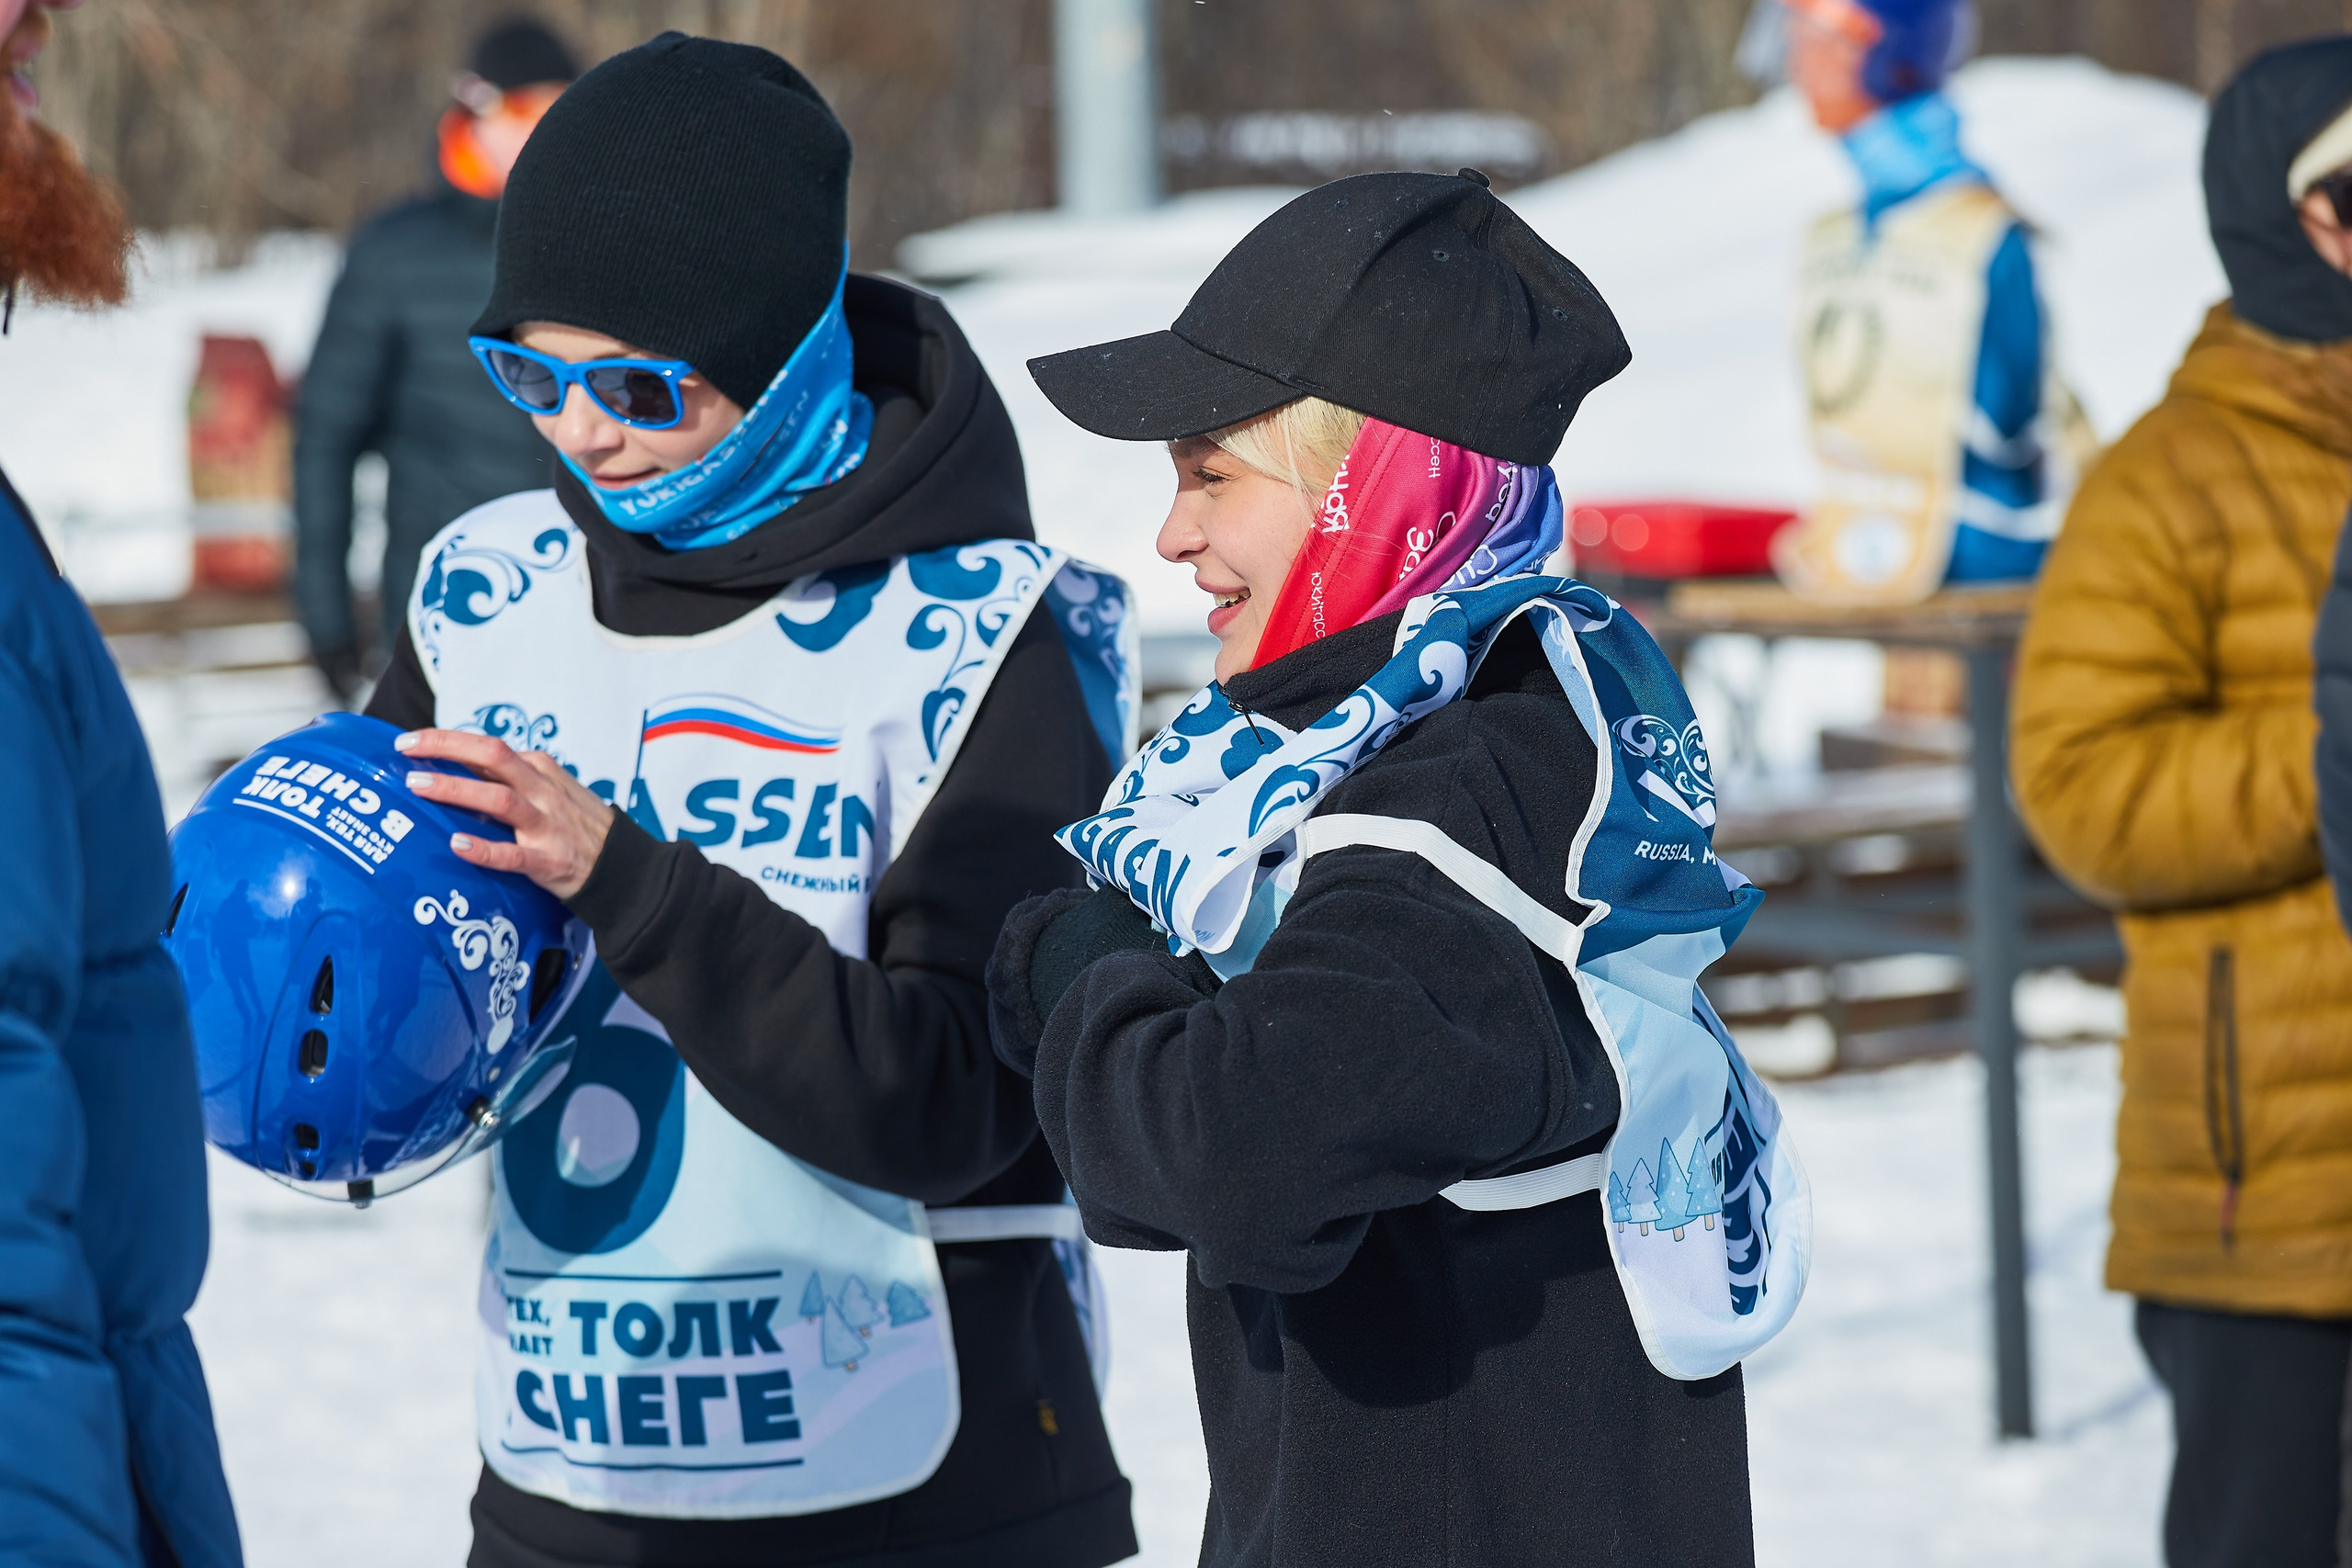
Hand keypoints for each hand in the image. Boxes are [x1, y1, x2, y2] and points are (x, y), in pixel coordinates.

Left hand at [393, 728, 614, 899]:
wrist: (623, 865)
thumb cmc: (578, 825)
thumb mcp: (551, 789)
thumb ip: (511, 779)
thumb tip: (458, 768)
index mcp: (540, 770)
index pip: (489, 746)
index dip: (448, 740)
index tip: (410, 740)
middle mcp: (543, 791)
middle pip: (494, 758)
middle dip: (448, 749)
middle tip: (407, 751)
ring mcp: (546, 825)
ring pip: (499, 799)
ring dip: (457, 790)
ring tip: (419, 786)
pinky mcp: (548, 860)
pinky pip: (513, 854)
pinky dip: (484, 849)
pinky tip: (458, 845)